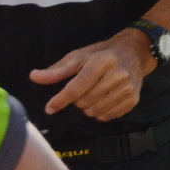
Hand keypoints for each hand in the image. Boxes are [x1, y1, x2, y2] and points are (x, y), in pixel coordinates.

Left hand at [29, 30, 152, 121]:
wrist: (135, 52)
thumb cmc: (102, 54)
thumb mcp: (79, 57)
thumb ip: (57, 70)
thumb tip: (34, 76)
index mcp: (102, 62)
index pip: (76, 88)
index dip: (60, 100)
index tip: (49, 108)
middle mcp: (118, 75)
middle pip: (84, 102)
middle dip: (78, 99)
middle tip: (84, 88)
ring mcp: (127, 88)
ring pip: (95, 111)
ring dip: (89, 107)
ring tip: (94, 93)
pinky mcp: (133, 99)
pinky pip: (108, 116)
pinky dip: (101, 112)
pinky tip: (105, 99)